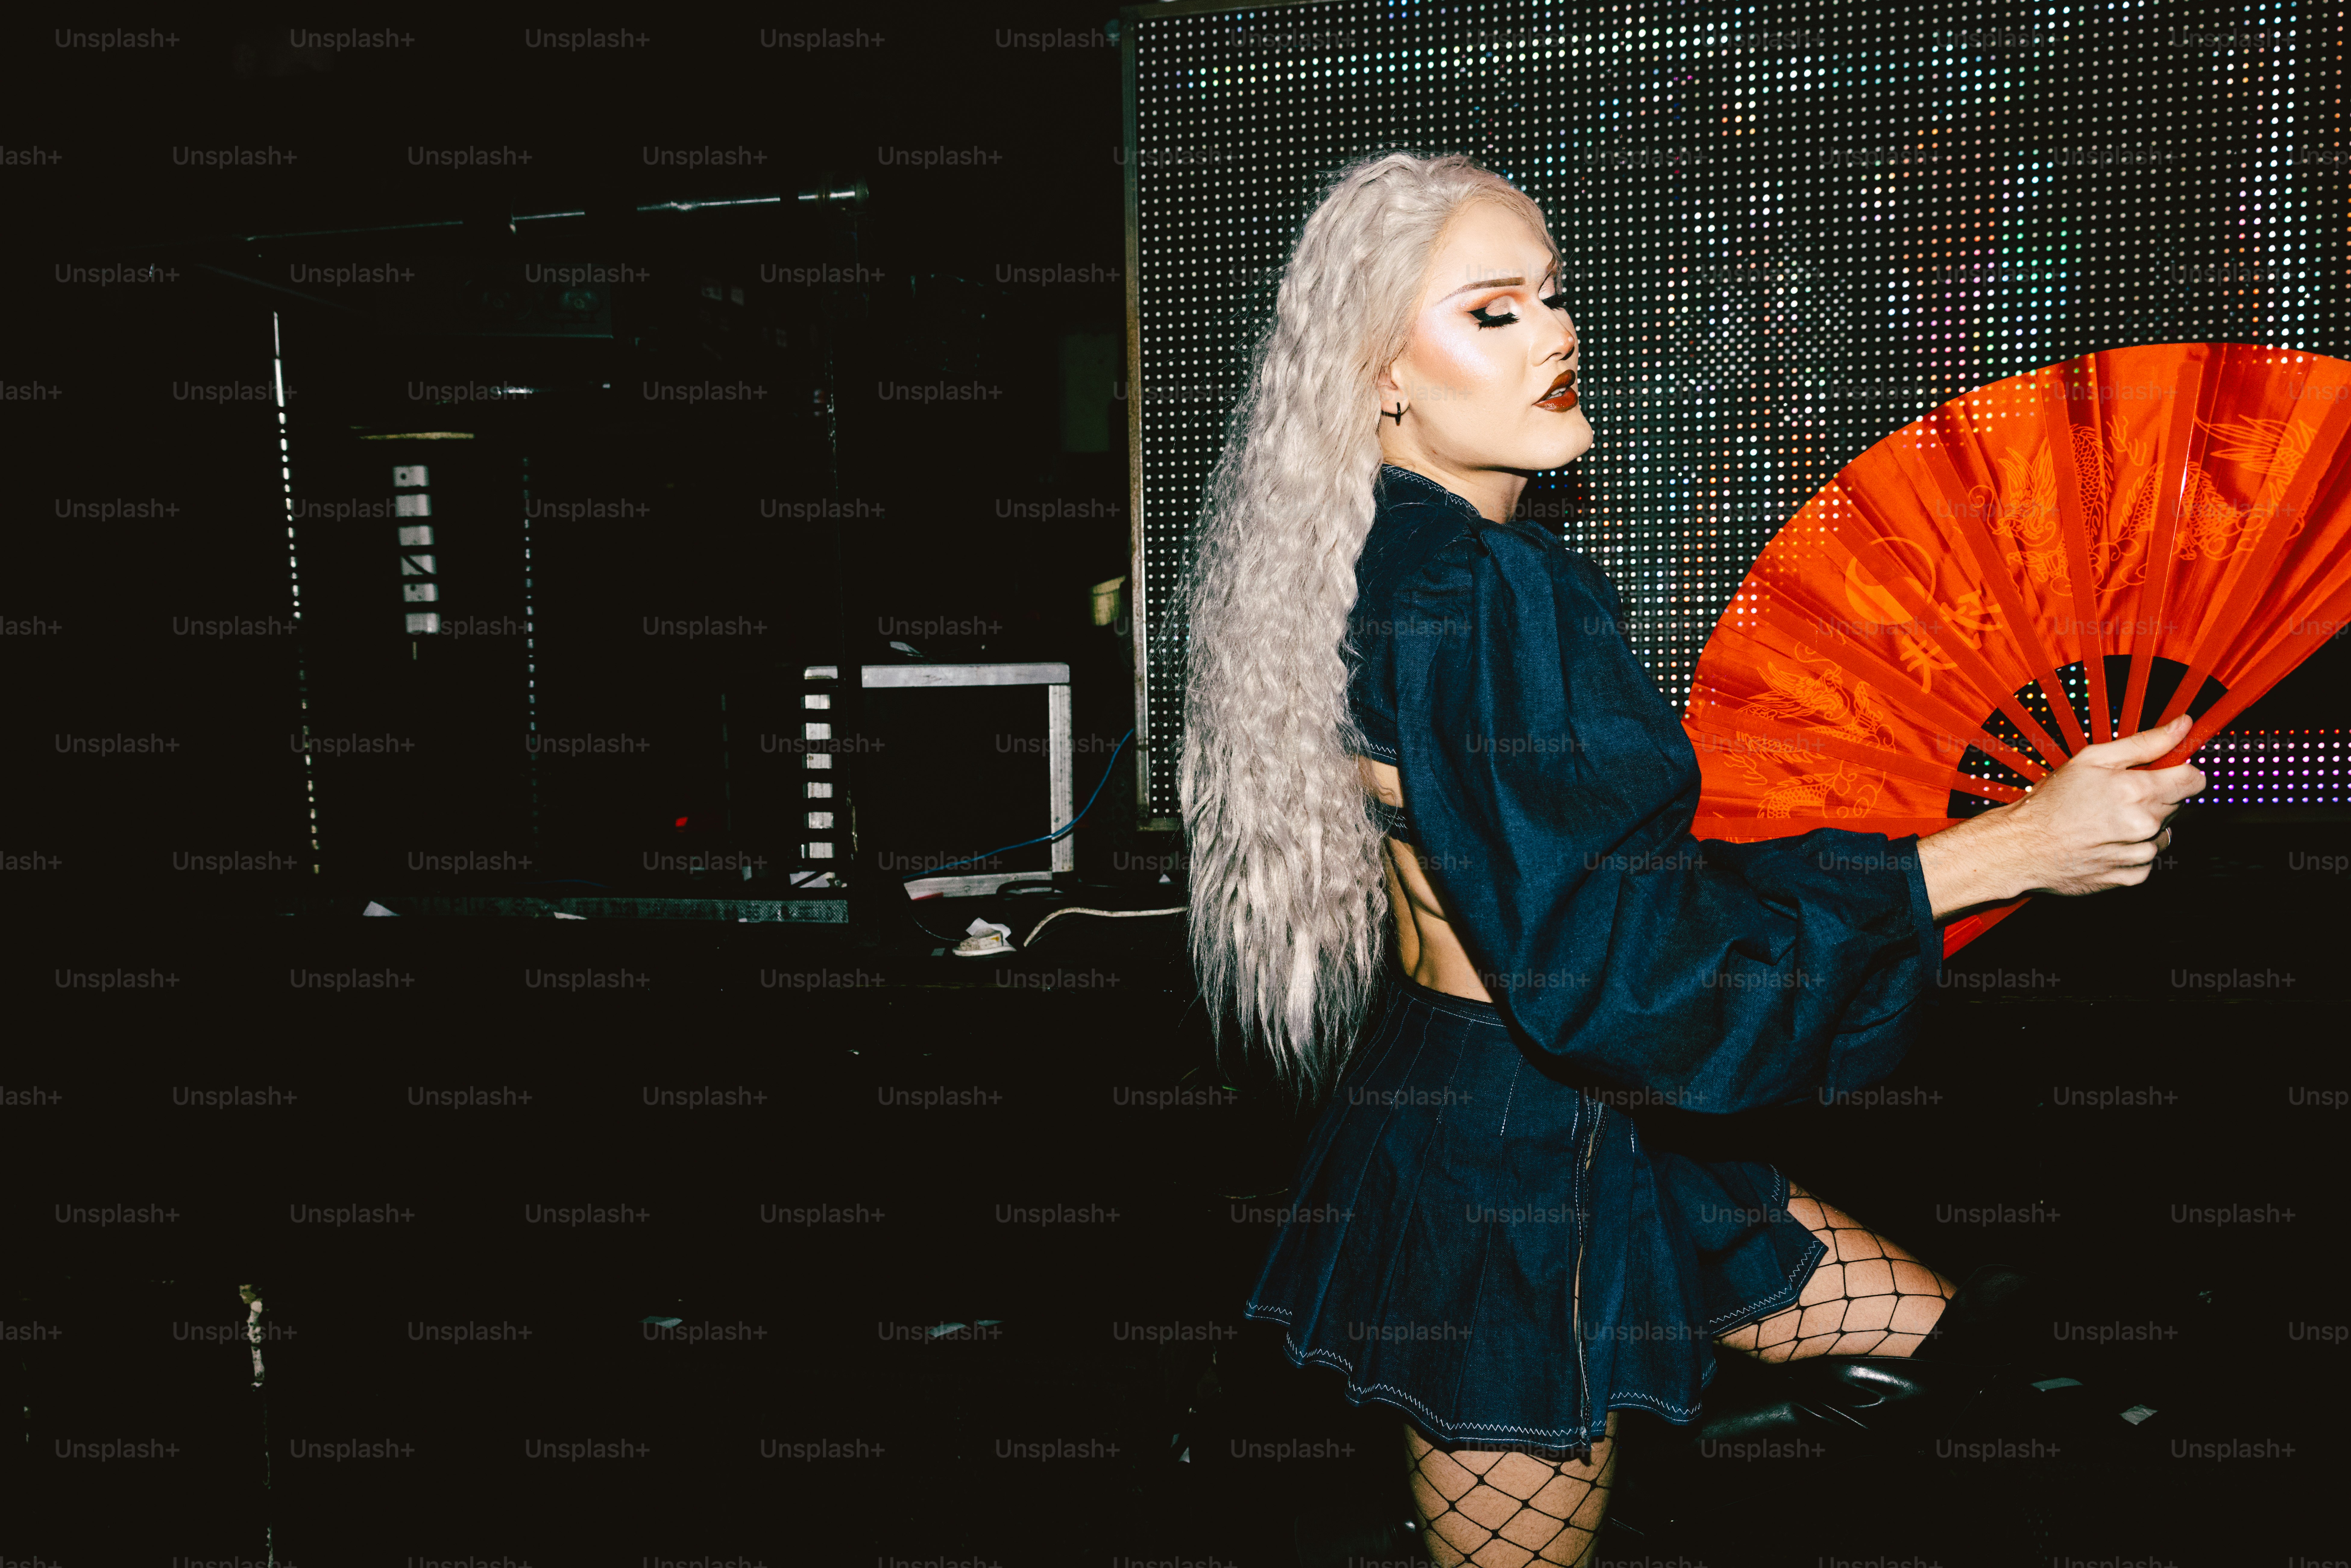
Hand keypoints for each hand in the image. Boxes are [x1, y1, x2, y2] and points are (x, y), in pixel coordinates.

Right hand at [1919, 714, 2205, 915]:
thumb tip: (2183, 725)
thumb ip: (2145, 742)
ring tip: (2108, 821)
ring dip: (2145, 826)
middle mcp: (2143, 825)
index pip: (2194, 780)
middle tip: (2118, 796)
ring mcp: (2138, 854)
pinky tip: (2106, 842)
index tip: (2166, 772)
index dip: (2182, 772)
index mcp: (2137, 791)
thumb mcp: (2093, 759)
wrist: (2022, 848)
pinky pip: (2149, 860)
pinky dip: (2133, 851)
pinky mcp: (2131, 877)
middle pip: (2177, 805)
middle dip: (2155, 797)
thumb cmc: (2051, 803)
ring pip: (2164, 834)